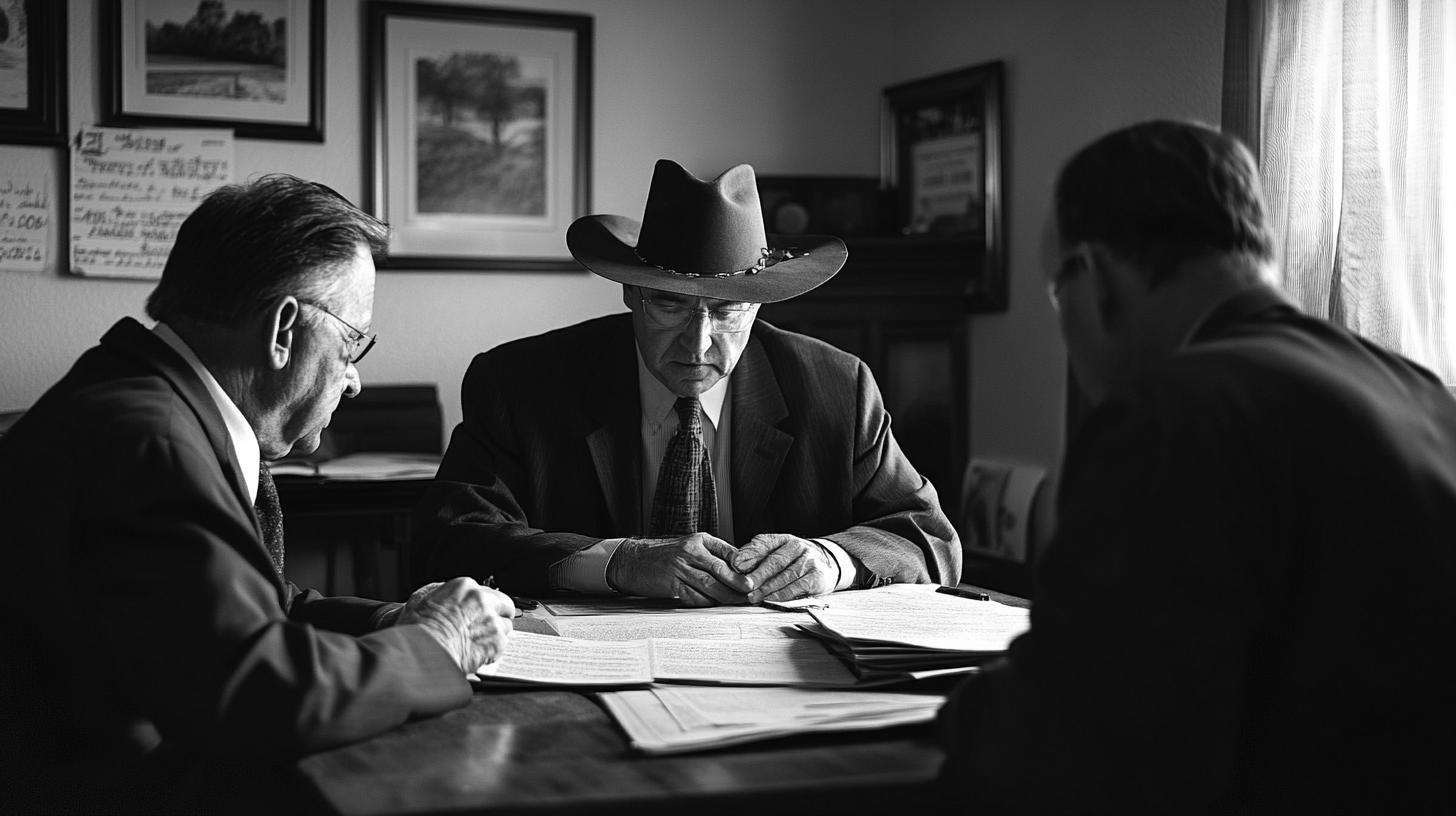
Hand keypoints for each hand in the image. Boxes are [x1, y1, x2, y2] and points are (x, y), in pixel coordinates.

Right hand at [398, 577, 515, 673]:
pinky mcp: (496, 641)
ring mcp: (491, 620)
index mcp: (464, 587)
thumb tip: (446, 595)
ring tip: (478, 642)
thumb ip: (441, 593)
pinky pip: (503, 644)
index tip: (481, 612)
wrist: (422, 652)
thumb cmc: (418, 629)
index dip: (484, 604)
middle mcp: (481, 600)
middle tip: (489, 626)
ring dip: (495, 634)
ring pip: (506, 625)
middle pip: (504, 605)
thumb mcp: (422, 599)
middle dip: (498, 615)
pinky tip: (479, 652)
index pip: (486, 591)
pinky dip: (493, 650)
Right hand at [607, 533, 753, 606]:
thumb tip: (737, 570)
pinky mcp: (671, 584)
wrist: (632, 560)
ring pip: (710, 584)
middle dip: (739, 583)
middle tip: (752, 592)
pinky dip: (707, 603)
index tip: (756, 576)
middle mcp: (690, 551)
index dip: (744, 565)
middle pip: (721, 569)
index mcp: (699, 540)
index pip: (728, 551)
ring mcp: (680, 568)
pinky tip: (716, 606)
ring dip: (727, 596)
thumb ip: (710, 555)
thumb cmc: (663, 556)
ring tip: (739, 602)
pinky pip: (694, 596)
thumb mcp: (688, 546)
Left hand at [731, 534, 837, 602]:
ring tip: (753, 597)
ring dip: (767, 589)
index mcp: (783, 539)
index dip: (748, 555)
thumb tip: (736, 563)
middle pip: (774, 562)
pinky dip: (782, 595)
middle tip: (744, 585)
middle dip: (757, 575)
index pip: (763, 543)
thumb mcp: (777, 552)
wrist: (827, 564)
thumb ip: (757, 556)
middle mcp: (798, 547)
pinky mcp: (817, 577)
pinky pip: (797, 587)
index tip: (735, 565)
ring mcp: (809, 561)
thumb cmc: (795, 561)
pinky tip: (771, 599)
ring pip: (785, 576)